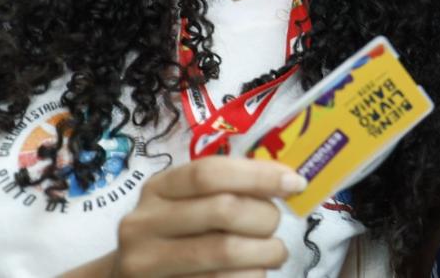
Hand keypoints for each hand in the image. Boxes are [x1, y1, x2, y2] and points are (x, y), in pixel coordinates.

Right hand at [105, 157, 303, 277]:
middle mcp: (144, 224)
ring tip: (274, 253)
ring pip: (226, 251)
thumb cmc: (178, 233)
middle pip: (223, 210)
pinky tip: (254, 272)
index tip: (295, 183)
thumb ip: (230, 187)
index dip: (258, 175)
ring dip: (266, 252)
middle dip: (265, 217)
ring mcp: (146, 265)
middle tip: (276, 226)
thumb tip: (289, 180)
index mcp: (157, 189)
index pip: (210, 172)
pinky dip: (252, 276)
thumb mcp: (190, 201)